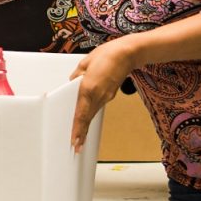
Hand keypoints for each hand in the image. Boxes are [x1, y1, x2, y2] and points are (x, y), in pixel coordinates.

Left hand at [68, 38, 136, 152]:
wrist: (128, 54)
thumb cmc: (107, 54)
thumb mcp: (85, 63)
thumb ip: (77, 75)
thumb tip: (73, 83)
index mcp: (88, 88)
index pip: (81, 113)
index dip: (77, 129)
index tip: (74, 141)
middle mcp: (98, 95)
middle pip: (87, 118)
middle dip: (81, 133)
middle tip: (77, 147)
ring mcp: (106, 96)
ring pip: (93, 114)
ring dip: (86, 126)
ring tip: (80, 137)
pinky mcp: (110, 94)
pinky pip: (98, 106)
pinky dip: (91, 114)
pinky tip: (87, 117)